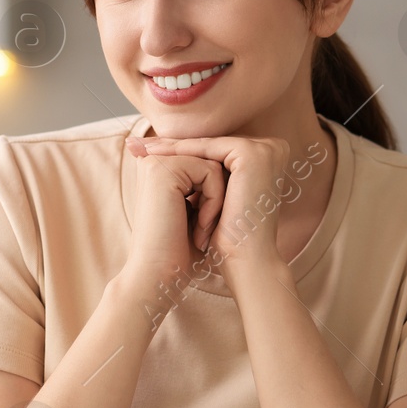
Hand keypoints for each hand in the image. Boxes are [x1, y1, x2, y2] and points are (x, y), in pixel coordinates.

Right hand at [118, 138, 226, 293]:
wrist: (158, 276)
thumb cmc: (179, 252)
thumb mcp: (197, 212)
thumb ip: (207, 187)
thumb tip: (238, 170)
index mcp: (159, 169)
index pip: (207, 166)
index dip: (217, 196)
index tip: (203, 228)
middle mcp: (154, 161)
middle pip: (212, 163)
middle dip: (217, 198)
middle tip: (203, 231)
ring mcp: (156, 162)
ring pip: (214, 166)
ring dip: (217, 202)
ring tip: (201, 230)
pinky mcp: (161, 169)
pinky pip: (211, 171)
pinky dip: (214, 202)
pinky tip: (201, 226)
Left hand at [130, 135, 291, 270]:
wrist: (245, 262)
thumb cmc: (228, 238)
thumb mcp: (215, 197)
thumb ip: (204, 171)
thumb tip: (176, 154)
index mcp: (267, 157)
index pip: (214, 151)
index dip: (180, 151)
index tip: (144, 150)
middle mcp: (272, 149)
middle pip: (209, 146)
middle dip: (171, 147)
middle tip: (135, 146)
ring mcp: (265, 149)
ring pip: (206, 146)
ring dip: (172, 148)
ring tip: (141, 150)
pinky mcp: (253, 154)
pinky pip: (207, 149)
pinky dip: (181, 153)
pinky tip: (156, 156)